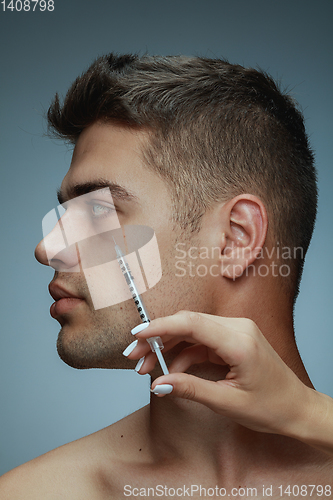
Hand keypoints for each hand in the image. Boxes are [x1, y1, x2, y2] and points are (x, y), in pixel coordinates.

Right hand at [128, 311, 332, 453]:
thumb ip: (191, 389)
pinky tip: (170, 371)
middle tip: (133, 358)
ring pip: (192, 331)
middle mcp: (238, 327)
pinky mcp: (233, 338)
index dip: (160, 326)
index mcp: (239, 341)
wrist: (297, 408)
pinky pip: (201, 341)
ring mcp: (236, 330)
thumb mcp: (227, 403)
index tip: (136, 335)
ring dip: (167, 347)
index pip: (191, 323)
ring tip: (145, 367)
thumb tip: (158, 384)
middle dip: (157, 339)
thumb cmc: (270, 407)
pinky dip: (183, 353)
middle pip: (188, 324)